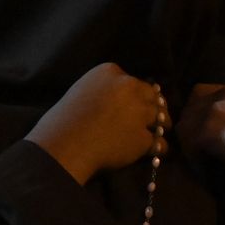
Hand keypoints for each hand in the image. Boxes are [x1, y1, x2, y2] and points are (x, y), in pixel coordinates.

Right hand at [26, 64, 167, 184]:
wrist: (64, 144)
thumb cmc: (63, 119)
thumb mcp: (82, 90)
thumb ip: (103, 90)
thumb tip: (116, 102)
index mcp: (111, 72)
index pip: (133, 80)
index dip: (136, 93)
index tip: (135, 102)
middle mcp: (130, 87)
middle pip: (152, 95)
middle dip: (154, 107)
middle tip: (153, 118)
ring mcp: (140, 113)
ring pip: (162, 117)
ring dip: (161, 125)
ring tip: (157, 133)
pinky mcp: (143, 137)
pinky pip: (160, 143)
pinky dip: (158, 148)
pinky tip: (154, 152)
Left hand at [175, 83, 224, 184]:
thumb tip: (212, 132)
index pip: (199, 91)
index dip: (196, 112)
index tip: (200, 133)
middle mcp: (222, 95)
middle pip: (188, 109)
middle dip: (190, 130)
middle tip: (197, 153)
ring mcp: (214, 109)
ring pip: (184, 127)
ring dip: (190, 147)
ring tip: (202, 165)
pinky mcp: (208, 129)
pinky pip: (188, 145)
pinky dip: (194, 160)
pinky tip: (206, 171)